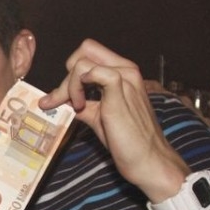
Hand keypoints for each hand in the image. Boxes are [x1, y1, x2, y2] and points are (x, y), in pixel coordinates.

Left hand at [39, 39, 186, 200]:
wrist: (148, 160)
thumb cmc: (128, 141)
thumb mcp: (100, 117)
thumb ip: (84, 104)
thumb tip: (61, 100)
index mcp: (123, 73)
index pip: (90, 53)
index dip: (71, 73)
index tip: (62, 98)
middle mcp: (126, 70)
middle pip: (85, 50)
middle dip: (67, 75)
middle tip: (64, 101)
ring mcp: (124, 79)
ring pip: (82, 62)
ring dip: (69, 85)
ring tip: (76, 107)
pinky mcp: (119, 90)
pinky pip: (91, 72)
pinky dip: (77, 87)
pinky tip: (80, 106)